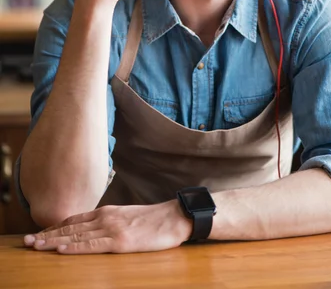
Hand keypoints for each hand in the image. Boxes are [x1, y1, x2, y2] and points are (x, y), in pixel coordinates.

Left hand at [24, 201, 191, 253]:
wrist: (173, 217)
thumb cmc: (153, 220)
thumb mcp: (127, 217)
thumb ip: (109, 222)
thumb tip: (94, 230)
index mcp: (107, 212)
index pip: (74, 219)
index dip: (55, 227)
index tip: (39, 233)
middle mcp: (105, 217)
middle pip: (70, 226)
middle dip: (47, 234)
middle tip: (27, 241)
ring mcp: (111, 228)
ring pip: (76, 235)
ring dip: (54, 241)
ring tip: (36, 246)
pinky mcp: (120, 241)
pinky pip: (92, 245)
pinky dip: (75, 247)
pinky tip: (62, 249)